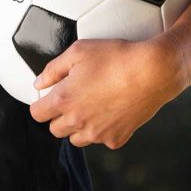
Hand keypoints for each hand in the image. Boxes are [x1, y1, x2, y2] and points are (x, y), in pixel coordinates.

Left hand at [29, 36, 184, 148]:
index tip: (49, 97)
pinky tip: (110, 111)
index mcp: (63, 100)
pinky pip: (101, 139)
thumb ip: (53, 69)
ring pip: (76, 138)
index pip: (37, 114)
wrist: (153, 71)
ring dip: (78, 126)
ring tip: (91, 106)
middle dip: (59, 116)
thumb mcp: (79, 51)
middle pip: (55, 129)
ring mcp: (97, 133)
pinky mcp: (116, 139)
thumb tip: (39, 83)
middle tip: (73, 99)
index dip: (41, 103)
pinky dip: (102, 129)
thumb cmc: (116, 57)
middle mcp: (77, 121)